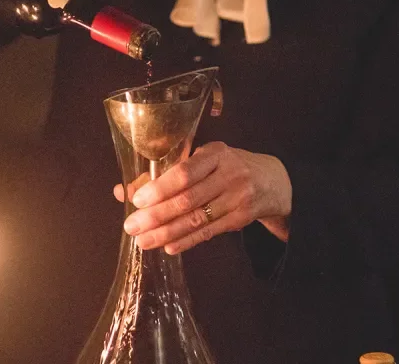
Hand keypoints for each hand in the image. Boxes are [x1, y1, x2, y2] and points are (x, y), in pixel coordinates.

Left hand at [113, 142, 291, 253]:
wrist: (273, 181)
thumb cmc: (227, 166)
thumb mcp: (205, 160)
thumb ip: (168, 173)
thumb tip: (125, 190)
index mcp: (216, 153)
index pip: (185, 172)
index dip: (160, 188)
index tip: (137, 200)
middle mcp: (229, 174)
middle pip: (188, 199)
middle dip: (156, 215)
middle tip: (131, 226)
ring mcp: (238, 198)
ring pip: (196, 219)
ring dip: (166, 232)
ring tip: (143, 241)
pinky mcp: (241, 218)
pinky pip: (208, 232)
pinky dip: (186, 240)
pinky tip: (167, 246)